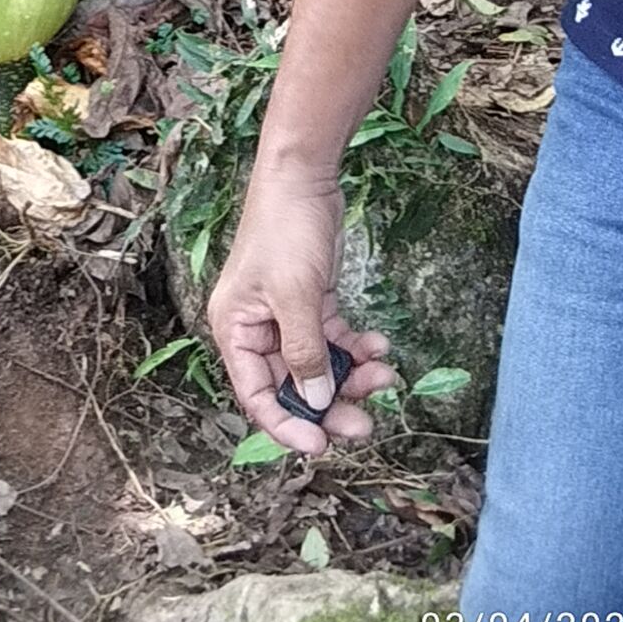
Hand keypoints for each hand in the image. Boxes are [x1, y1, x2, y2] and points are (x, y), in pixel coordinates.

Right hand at [207, 165, 396, 457]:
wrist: (304, 176)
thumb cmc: (285, 231)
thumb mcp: (295, 295)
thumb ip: (305, 353)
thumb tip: (318, 402)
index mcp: (236, 331)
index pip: (257, 395)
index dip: (287, 424)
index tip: (321, 445)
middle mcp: (258, 330)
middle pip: (294, 385)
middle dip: (331, 404)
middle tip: (366, 424)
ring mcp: (286, 316)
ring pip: (320, 365)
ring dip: (352, 375)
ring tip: (385, 374)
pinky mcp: (312, 302)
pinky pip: (334, 339)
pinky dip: (356, 346)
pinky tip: (381, 345)